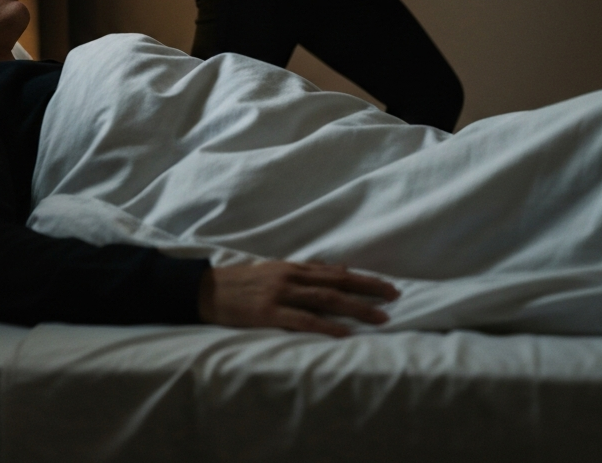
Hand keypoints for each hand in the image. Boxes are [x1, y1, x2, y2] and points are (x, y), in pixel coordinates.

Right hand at [197, 260, 399, 336]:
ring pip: (326, 300)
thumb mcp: (274, 271)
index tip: (388, 286)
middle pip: (337, 284)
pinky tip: (344, 332)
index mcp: (292, 268)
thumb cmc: (241, 284)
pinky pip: (302, 320)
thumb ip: (305, 272)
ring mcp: (280, 294)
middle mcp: (290, 277)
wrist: (206, 290)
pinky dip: (326, 325)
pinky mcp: (268, 312)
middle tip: (395, 296)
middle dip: (369, 290)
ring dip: (356, 308)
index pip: (336, 274)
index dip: (364, 280)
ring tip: (381, 317)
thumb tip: (339, 269)